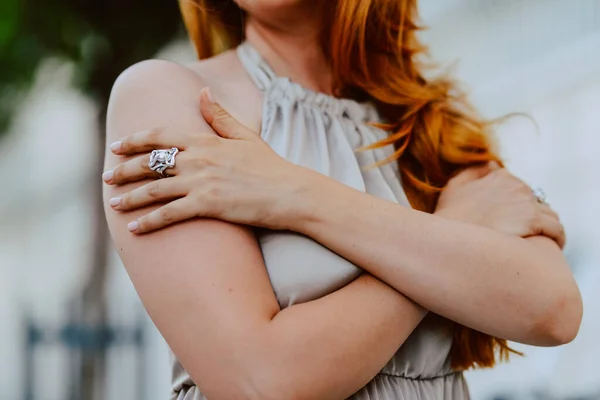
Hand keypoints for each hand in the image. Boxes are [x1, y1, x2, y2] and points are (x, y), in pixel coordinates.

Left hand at [103, 88, 308, 232]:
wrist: (290, 193)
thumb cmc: (270, 166)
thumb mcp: (245, 136)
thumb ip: (219, 116)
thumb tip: (201, 92)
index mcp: (205, 141)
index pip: (160, 136)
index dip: (134, 140)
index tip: (117, 146)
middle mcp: (198, 159)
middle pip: (150, 163)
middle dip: (124, 170)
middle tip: (106, 178)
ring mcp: (201, 183)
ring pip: (154, 189)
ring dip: (129, 198)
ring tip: (114, 204)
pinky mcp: (207, 206)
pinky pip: (169, 214)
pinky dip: (149, 222)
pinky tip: (134, 229)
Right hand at [435, 163, 565, 247]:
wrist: (450, 240)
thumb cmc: (449, 218)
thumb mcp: (454, 187)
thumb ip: (474, 171)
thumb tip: (492, 164)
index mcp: (500, 177)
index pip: (521, 190)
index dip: (517, 206)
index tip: (511, 220)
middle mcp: (517, 186)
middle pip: (537, 202)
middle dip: (531, 217)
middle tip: (521, 235)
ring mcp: (527, 203)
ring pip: (550, 215)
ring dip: (546, 228)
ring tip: (539, 243)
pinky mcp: (534, 221)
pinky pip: (557, 229)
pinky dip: (556, 238)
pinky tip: (550, 248)